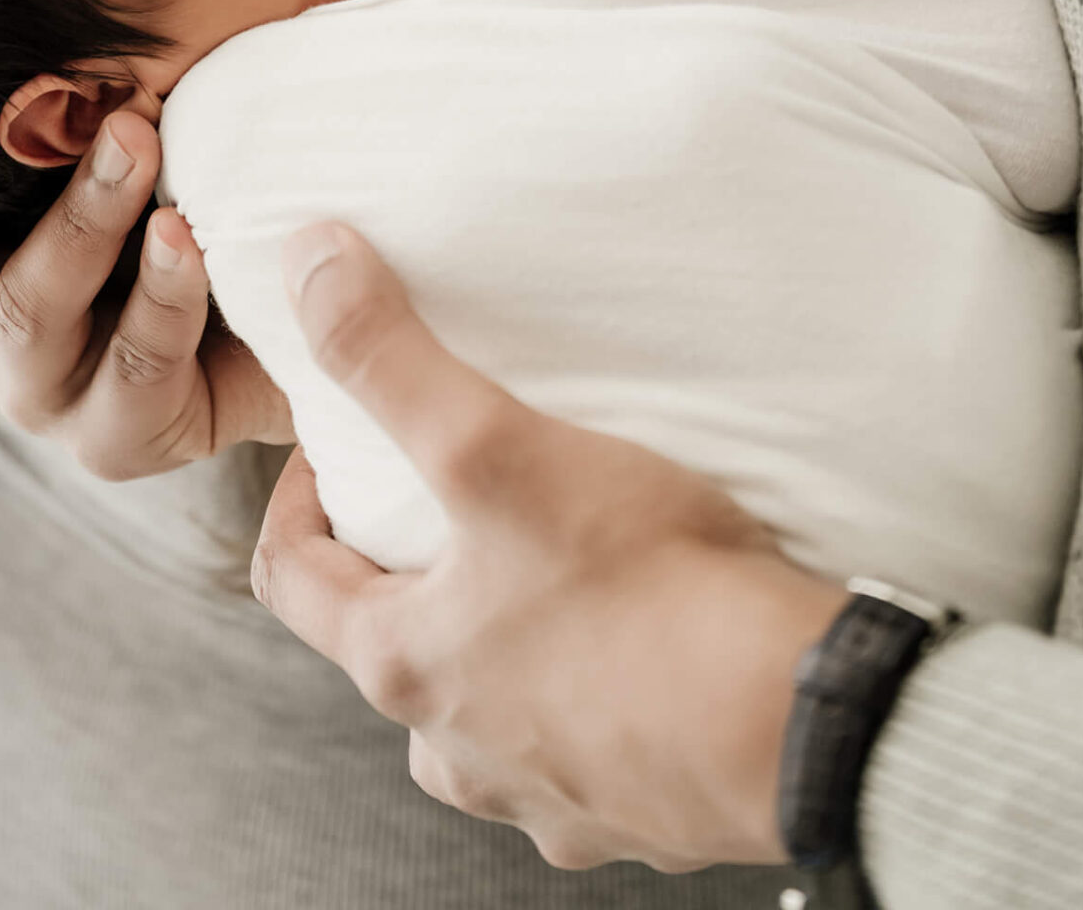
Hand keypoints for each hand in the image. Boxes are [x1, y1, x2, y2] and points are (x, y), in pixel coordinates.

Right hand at [0, 23, 290, 476]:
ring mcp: (36, 378)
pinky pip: (133, 360)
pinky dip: (161, 292)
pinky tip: (186, 237)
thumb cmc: (189, 198)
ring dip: (84, 211)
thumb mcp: (132, 118)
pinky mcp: (115, 432)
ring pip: (33, 297)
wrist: (292, 331)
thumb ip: (89, 59)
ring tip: (136, 134)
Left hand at [252, 225, 842, 870]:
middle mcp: (458, 750)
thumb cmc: (645, 593)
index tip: (331, 454)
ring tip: (558, 565)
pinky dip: (595, 696)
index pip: (292, 579)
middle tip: (457, 502)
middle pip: (396, 647)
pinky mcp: (631, 815)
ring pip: (489, 709)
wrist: (790, 730)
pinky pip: (588, 748)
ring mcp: (544, 798)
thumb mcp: (497, 451)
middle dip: (412, 572)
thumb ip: (394, 361)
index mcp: (405, 668)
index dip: (296, 502)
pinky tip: (645, 644)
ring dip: (503, 644)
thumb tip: (312, 266)